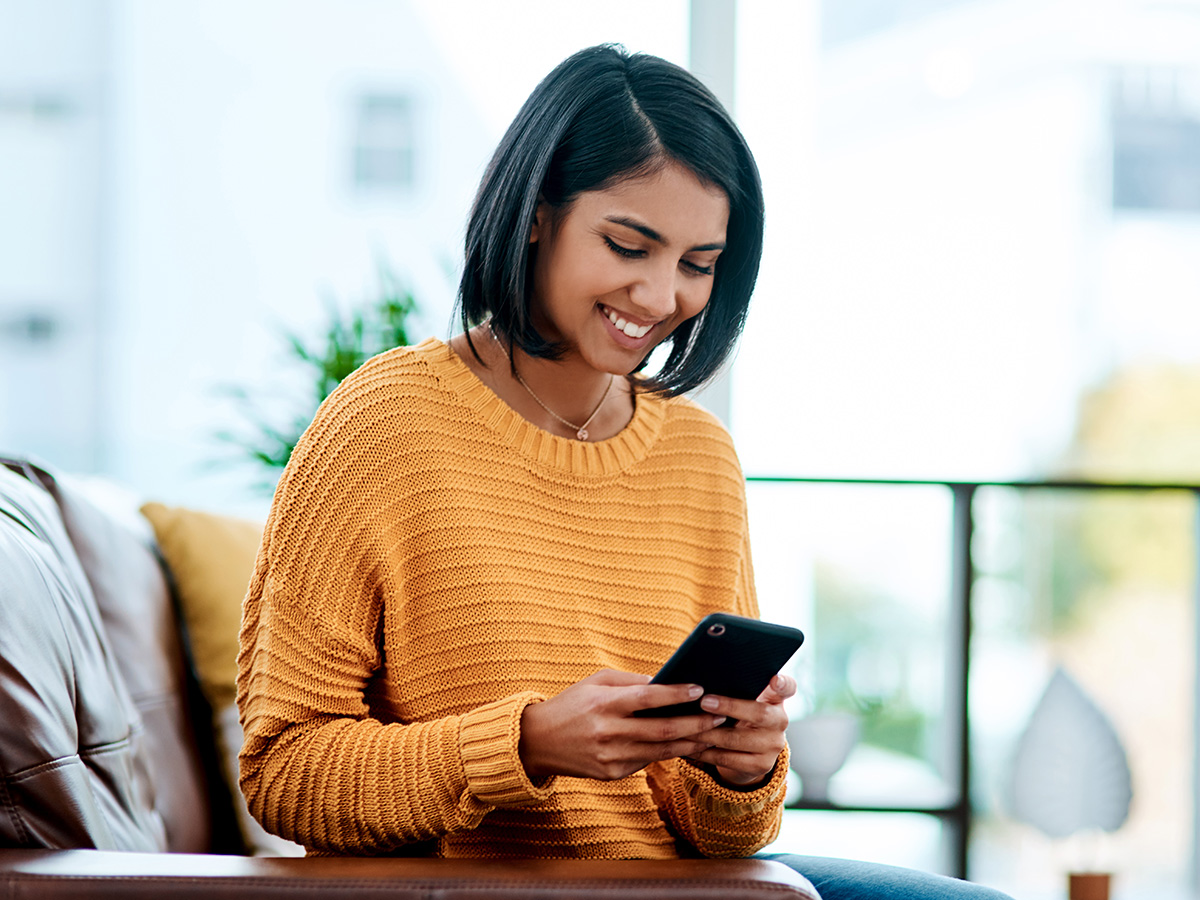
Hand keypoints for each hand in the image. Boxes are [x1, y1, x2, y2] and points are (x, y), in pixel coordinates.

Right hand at [519, 669, 727, 780]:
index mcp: (604, 704)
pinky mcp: (612, 774)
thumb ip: (630, 682)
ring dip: (690, 742)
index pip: (646, 698)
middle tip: (720, 715)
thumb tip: (666, 681)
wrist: (537, 742)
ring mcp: (610, 757)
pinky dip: (669, 754)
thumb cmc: (572, 704)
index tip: (700, 688)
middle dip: (695, 723)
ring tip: (713, 732)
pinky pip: (647, 762)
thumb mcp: (596, 682)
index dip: (675, 694)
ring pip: (660, 751)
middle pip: (661, 730)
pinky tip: (688, 746)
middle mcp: (608, 732)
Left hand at [685, 673, 795, 786]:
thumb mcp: (744, 699)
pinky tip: (688, 746)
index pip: (787, 687)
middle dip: (730, 707)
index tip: (774, 679)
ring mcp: (773, 746)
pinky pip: (727, 759)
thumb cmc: (740, 714)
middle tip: (704, 702)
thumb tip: (703, 675)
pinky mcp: (760, 766)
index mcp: (776, 699)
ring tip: (687, 725)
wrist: (748, 752)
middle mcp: (780, 721)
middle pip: (759, 713)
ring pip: (737, 739)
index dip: (782, 683)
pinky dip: (705, 752)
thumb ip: (737, 686)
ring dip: (708, 732)